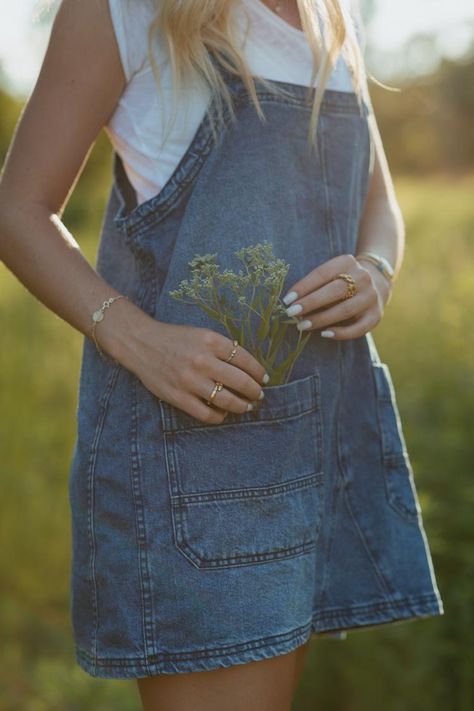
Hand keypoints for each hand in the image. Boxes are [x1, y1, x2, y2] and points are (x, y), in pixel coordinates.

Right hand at [121, 318, 267, 423]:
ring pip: (227, 401)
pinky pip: (207, 414)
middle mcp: (202, 360)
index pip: (245, 360)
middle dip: (255, 391)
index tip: (263, 379)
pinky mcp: (178, 397)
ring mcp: (190, 381)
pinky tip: (223, 413)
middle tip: (258, 395)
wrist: (141, 343)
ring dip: (242, 406)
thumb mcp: (201, 334)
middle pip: (241, 382)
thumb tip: (247, 368)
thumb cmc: (175, 338)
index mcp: (211, 341)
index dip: (258, 372)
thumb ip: (222, 348)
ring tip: (246, 406)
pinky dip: (220, 416)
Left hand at [282, 254, 392, 339]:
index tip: (287, 300)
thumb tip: (291, 303)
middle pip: (334, 291)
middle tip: (291, 313)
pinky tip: (325, 334)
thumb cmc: (342, 280)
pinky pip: (358, 328)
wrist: (377, 283)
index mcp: (347, 262)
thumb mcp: (331, 274)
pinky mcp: (376, 315)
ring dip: (321, 319)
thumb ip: (315, 285)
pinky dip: (341, 333)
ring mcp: (371, 297)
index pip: (322, 274)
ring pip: (344, 310)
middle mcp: (362, 278)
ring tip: (302, 325)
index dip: (303, 287)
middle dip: (310, 303)